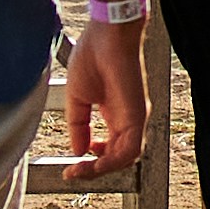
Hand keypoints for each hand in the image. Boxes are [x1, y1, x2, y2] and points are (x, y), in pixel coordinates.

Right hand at [64, 16, 151, 175]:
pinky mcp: (138, 115)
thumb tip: (77, 150)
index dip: (90, 162)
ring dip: (102, 169)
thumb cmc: (92, 58)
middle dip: (94, 170)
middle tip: (74, 172)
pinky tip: (92, 162)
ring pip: (125, 158)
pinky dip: (112, 161)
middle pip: (117, 158)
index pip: (108, 149)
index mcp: (115, 115)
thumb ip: (78, 125)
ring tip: (80, 170)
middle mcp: (128, 120)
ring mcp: (135, 118)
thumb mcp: (78, 99)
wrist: (106, 36)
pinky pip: (130, 149)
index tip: (71, 167)